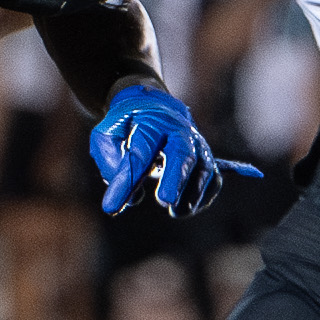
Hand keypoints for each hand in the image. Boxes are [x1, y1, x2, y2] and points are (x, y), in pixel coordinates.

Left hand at [87, 83, 254, 216]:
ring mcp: (196, 144)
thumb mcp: (106, 137)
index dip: (126, 182)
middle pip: (182, 153)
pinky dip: (204, 197)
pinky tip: (185, 209)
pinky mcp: (206, 159)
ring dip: (192, 194)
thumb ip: (112, 164)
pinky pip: (213, 179)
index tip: (110, 207)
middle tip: (165, 201)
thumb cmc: (126, 127)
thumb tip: (133, 198)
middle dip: (175, 179)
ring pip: (204, 168)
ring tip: (175, 213)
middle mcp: (179, 131)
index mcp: (150, 122)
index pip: (139, 154)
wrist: (151, 107)